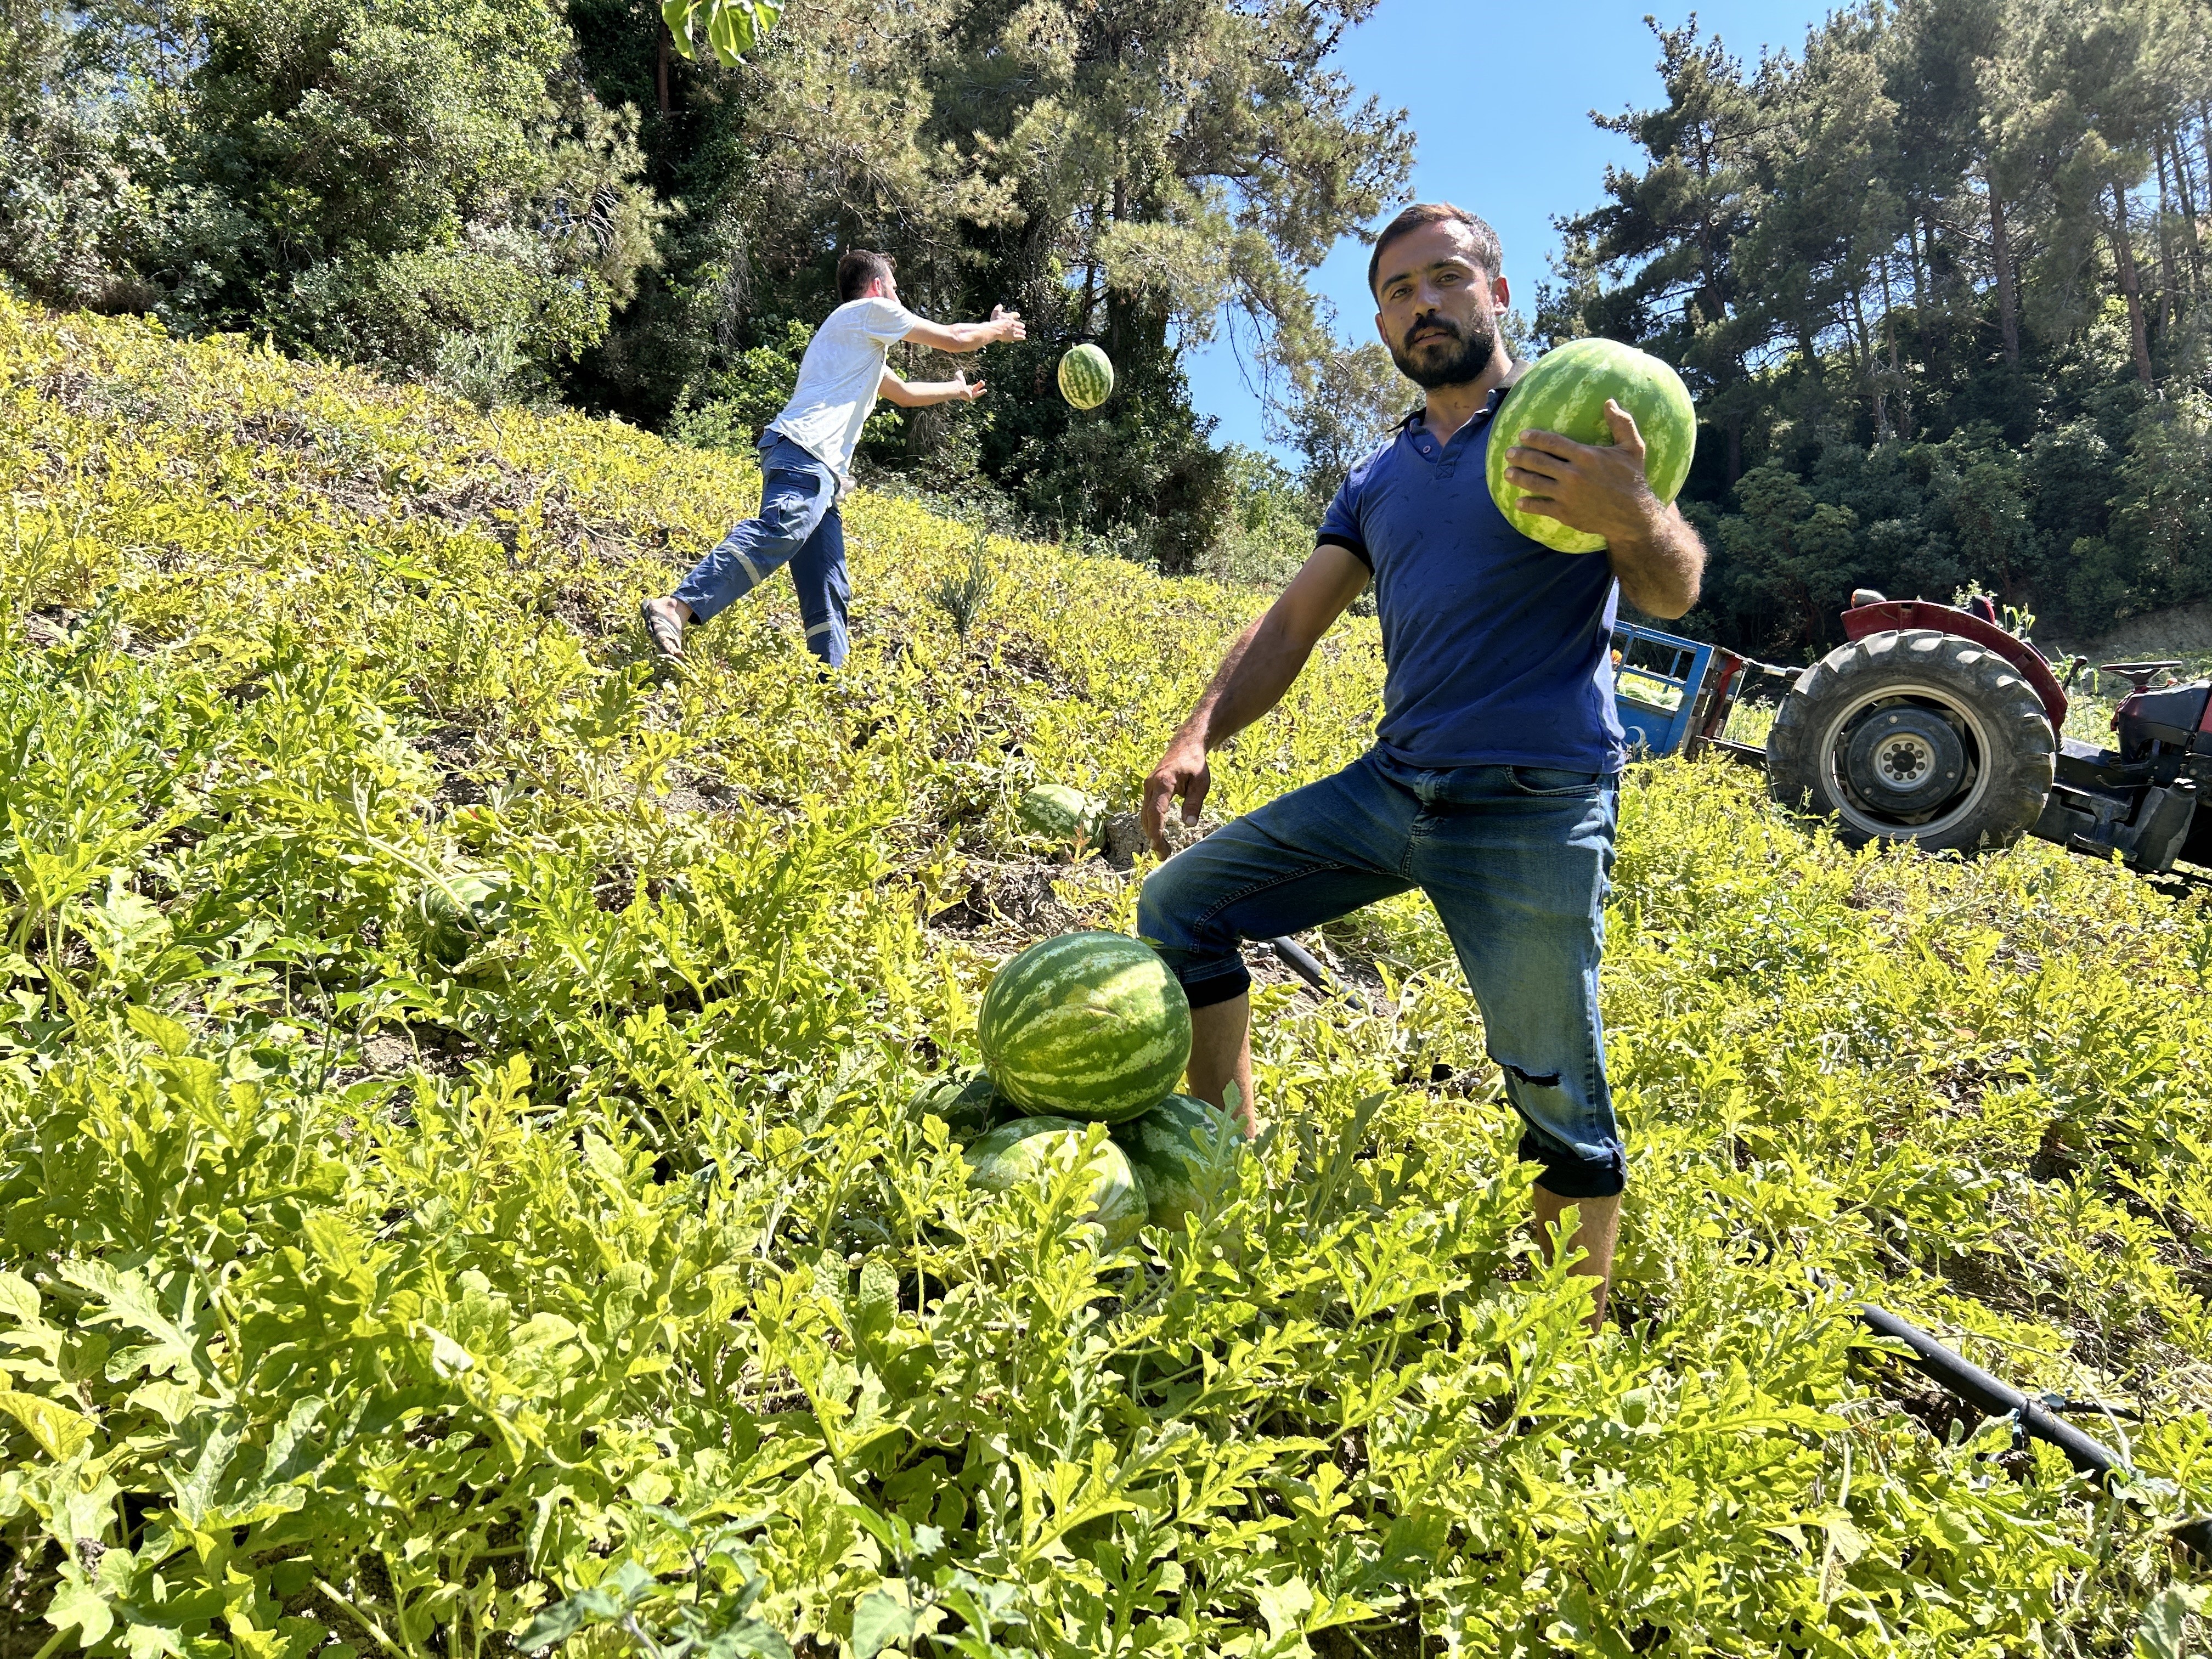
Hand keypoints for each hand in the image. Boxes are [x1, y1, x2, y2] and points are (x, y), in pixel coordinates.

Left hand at [951, 373, 986, 401]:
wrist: (958, 387)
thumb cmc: (958, 381)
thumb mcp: (958, 375)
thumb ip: (960, 373)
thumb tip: (960, 371)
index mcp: (966, 388)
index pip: (972, 387)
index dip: (977, 385)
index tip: (981, 382)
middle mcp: (968, 392)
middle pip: (976, 390)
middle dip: (979, 387)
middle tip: (983, 384)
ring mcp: (969, 395)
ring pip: (977, 393)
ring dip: (981, 392)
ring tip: (985, 390)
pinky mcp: (970, 397)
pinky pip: (977, 394)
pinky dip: (981, 392)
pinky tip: (985, 390)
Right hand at [989, 304, 1026, 343]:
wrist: (996, 329)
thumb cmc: (995, 321)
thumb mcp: (995, 312)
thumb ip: (998, 308)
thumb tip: (1000, 305)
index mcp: (1010, 317)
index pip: (1016, 315)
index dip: (1017, 315)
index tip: (1017, 316)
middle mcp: (1014, 323)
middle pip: (1021, 324)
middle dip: (1021, 326)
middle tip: (1021, 326)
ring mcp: (1014, 330)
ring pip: (1021, 331)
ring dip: (1022, 332)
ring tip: (1023, 332)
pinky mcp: (1013, 336)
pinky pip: (1020, 337)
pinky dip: (1022, 337)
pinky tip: (1023, 337)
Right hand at [1142, 735, 1210, 858]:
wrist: (1185, 745)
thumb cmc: (1195, 764)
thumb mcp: (1201, 784)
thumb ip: (1194, 803)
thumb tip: (1189, 825)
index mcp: (1164, 782)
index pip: (1156, 810)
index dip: (1156, 830)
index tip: (1158, 846)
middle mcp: (1151, 785)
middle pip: (1147, 816)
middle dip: (1153, 837)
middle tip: (1163, 856)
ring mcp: (1148, 787)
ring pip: (1145, 815)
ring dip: (1151, 833)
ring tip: (1162, 851)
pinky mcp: (1149, 789)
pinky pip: (1147, 810)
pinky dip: (1151, 824)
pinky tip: (1158, 836)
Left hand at [1502, 399, 1664, 546]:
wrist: (1634, 516)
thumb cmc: (1633, 479)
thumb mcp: (1633, 448)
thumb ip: (1621, 423)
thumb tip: (1609, 402)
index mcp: (1586, 456)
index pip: (1552, 443)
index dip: (1535, 438)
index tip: (1522, 435)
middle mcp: (1572, 474)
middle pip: (1538, 462)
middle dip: (1520, 456)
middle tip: (1509, 453)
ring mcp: (1567, 495)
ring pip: (1534, 483)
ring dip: (1518, 477)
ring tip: (1507, 473)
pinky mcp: (1565, 513)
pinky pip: (1540, 507)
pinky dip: (1527, 505)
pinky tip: (1518, 502)